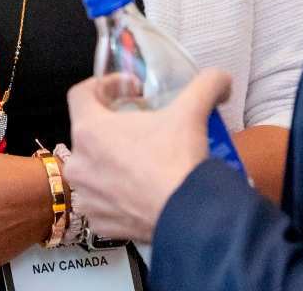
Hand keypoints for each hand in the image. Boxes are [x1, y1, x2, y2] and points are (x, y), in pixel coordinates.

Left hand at [65, 69, 231, 243]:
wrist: (187, 219)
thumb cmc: (177, 158)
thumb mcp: (192, 110)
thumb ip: (207, 83)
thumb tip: (223, 77)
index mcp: (89, 130)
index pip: (81, 93)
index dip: (106, 85)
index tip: (134, 91)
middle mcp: (79, 163)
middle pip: (89, 130)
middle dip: (114, 123)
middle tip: (144, 124)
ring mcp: (87, 197)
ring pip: (94, 166)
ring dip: (113, 158)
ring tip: (144, 157)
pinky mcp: (99, 223)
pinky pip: (103, 198)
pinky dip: (118, 190)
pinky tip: (142, 187)